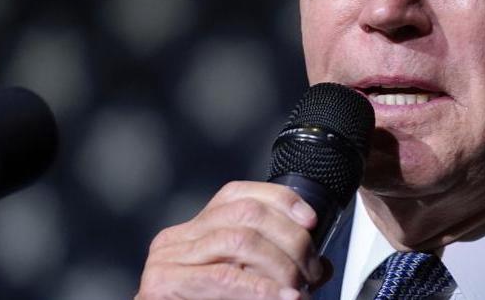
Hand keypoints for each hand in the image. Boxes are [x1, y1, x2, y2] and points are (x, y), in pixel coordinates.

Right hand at [135, 181, 328, 299]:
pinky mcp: (162, 283)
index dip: (281, 201)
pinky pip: (223, 276)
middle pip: (246, 213)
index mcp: (197, 229)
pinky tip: (283, 297)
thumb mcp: (249, 281)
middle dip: (290, 239)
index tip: (311, 221)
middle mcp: (178, 237)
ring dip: (281, 266)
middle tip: (312, 271)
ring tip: (300, 289)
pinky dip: (259, 289)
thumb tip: (322, 266)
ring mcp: (166, 258)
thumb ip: (277, 267)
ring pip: (240, 240)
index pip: (241, 195)